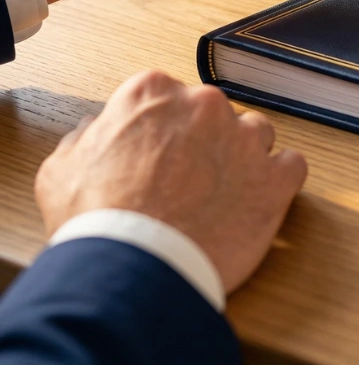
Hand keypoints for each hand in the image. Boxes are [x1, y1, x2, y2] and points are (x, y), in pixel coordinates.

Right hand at [35, 70, 306, 293]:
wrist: (133, 271)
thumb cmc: (97, 224)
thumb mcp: (62, 170)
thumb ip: (87, 137)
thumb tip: (96, 128)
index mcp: (153, 93)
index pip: (168, 96)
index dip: (162, 129)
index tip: (158, 155)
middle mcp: (205, 104)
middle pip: (214, 114)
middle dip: (204, 143)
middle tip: (185, 183)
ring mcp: (245, 139)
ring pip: (256, 134)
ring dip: (243, 158)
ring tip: (220, 197)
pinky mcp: (275, 177)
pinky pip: (291, 166)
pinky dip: (278, 182)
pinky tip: (256, 203)